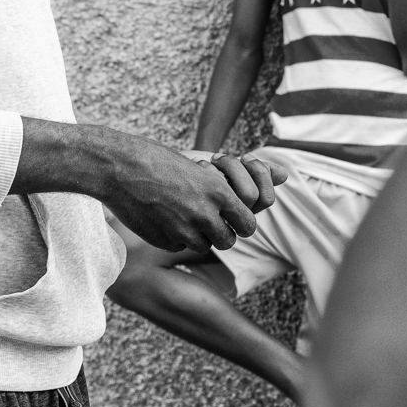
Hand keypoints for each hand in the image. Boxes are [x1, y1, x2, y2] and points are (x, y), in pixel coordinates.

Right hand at [99, 135, 285, 253]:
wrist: (119, 167)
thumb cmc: (161, 160)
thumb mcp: (203, 164)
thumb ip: (244, 178)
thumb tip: (287, 176)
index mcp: (218, 192)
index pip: (248, 223)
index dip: (242, 223)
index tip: (233, 218)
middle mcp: (204, 213)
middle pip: (229, 241)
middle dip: (222, 233)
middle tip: (208, 220)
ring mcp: (183, 229)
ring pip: (204, 246)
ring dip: (199, 236)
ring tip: (183, 215)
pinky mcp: (164, 240)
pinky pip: (180, 246)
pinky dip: (176, 237)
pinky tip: (164, 219)